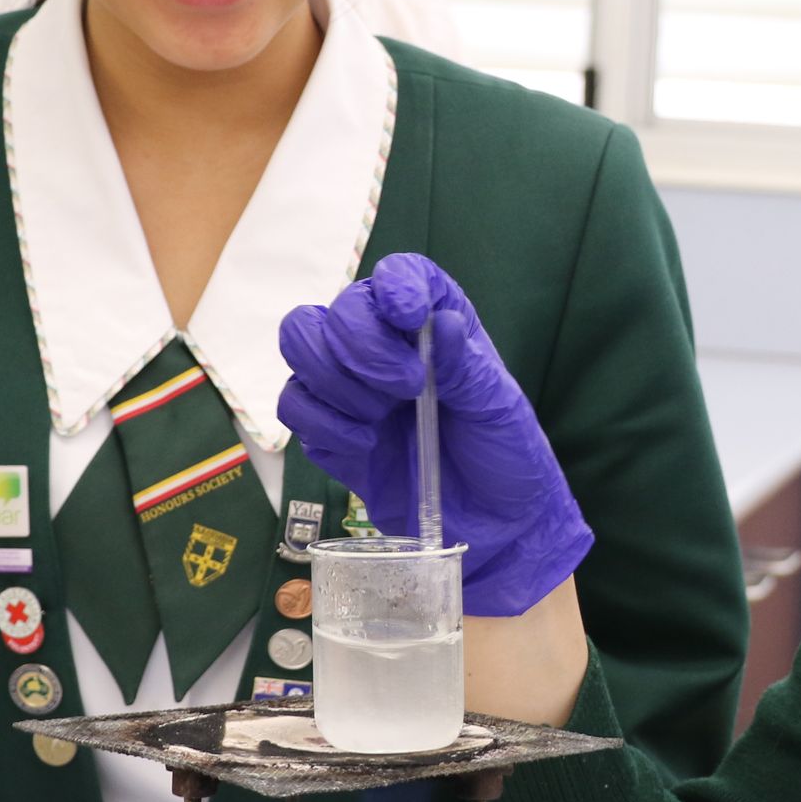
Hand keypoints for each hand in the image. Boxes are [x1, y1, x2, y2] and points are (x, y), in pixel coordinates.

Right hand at [278, 253, 591, 616]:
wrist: (495, 527)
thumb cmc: (505, 455)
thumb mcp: (499, 408)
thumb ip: (464, 367)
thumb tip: (438, 325)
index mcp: (433, 325)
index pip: (399, 275)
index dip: (394, 285)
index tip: (408, 317)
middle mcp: (386, 346)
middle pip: (336, 310)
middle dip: (361, 346)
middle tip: (407, 387)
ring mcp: (352, 388)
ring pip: (301, 344)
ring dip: (335, 381)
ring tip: (380, 417)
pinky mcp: (330, 432)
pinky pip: (295, 406)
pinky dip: (323, 423)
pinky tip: (364, 444)